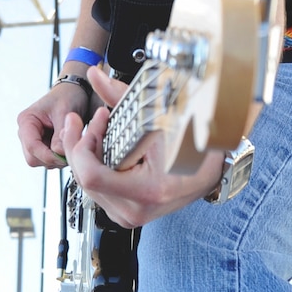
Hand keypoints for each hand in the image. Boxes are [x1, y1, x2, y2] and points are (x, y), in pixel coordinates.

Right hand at [16, 79, 90, 168]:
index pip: (32, 147)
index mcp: (26, 120)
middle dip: (51, 159)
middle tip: (70, 154)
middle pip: (33, 158)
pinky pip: (48, 160)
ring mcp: (33, 140)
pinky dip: (58, 159)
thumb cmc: (69, 96)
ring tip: (71, 148)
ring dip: (56, 160)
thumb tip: (59, 154)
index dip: (48, 156)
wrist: (75, 92)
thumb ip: (61, 135)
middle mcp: (26, 132)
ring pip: (40, 161)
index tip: (65, 157)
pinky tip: (68, 148)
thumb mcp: (66, 112)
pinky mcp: (42, 145)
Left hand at [60, 68, 223, 228]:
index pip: (91, 176)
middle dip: (81, 145)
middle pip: (84, 180)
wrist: (210, 172)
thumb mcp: (159, 117)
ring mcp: (130, 215)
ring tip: (98, 129)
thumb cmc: (194, 148)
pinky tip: (103, 148)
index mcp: (148, 191)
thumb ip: (121, 97)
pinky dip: (96, 167)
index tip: (92, 123)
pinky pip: (98, 190)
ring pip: (87, 186)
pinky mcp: (126, 213)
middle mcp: (135, 210)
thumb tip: (96, 76)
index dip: (84, 145)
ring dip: (87, 155)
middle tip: (87, 121)